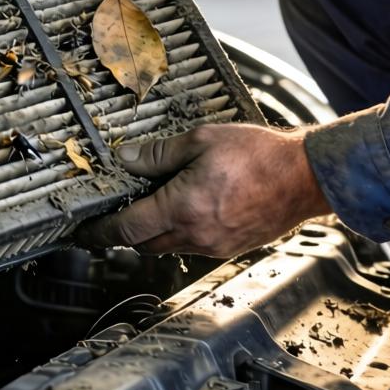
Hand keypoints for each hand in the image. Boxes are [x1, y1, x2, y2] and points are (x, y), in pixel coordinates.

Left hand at [77, 124, 329, 257]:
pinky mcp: (230, 248)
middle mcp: (196, 234)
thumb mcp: (201, 141)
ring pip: (167, 248)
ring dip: (152, 233)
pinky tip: (183, 210)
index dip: (100, 232)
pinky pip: (191, 247)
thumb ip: (158, 153)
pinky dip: (177, 234)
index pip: (127, 228)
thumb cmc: (260, 155)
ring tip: (149, 206)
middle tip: (113, 213)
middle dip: (124, 232)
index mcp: (183, 208)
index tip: (84, 232)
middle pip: (143, 245)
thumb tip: (126, 159)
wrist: (305, 177)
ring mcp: (214, 246)